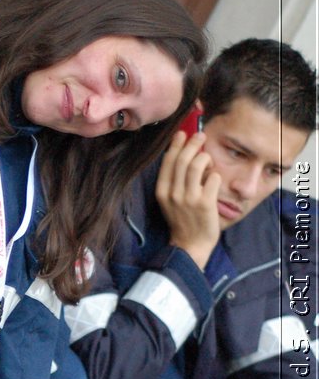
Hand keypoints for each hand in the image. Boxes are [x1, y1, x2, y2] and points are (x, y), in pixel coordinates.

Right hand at [155, 131, 221, 268]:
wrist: (190, 245)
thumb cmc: (182, 221)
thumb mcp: (170, 201)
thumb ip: (173, 180)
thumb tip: (184, 155)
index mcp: (162, 191)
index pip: (168, 161)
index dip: (176, 144)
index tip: (182, 134)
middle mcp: (174, 193)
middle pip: (183, 159)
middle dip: (193, 143)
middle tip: (201, 136)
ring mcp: (189, 198)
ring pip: (198, 164)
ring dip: (205, 158)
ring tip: (208, 160)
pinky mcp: (205, 202)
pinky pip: (213, 178)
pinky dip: (215, 176)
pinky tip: (213, 181)